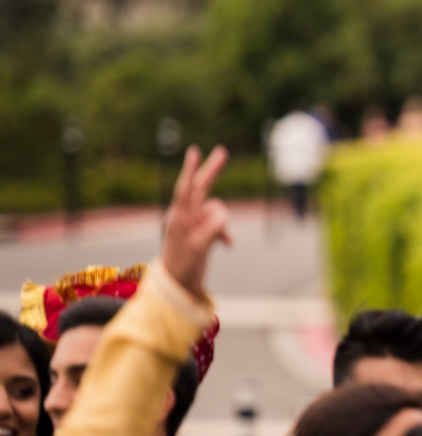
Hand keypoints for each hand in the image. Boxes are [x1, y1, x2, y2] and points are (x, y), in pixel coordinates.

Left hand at [160, 145, 232, 298]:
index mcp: (179, 217)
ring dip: (224, 224)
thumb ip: (212, 227)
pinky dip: (226, 233)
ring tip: (224, 242)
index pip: (186, 189)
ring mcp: (194, 223)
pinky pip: (220, 224)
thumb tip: (225, 213)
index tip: (195, 151)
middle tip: (222, 151)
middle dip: (212, 171)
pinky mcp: (201, 231)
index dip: (192, 170)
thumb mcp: (199, 247)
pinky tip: (228, 245)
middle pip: (201, 188)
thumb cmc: (184, 266)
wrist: (179, 284)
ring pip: (217, 211)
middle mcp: (185, 215)